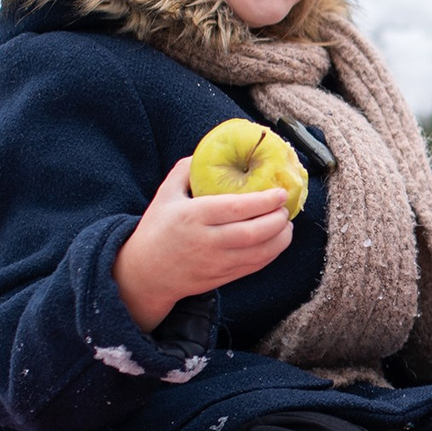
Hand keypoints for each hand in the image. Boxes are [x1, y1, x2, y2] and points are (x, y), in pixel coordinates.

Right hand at [113, 157, 293, 331]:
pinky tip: (276, 241)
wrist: (145, 274)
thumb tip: (211, 152)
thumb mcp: (165, 195)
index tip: (280, 192)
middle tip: (285, 208)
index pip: (236, 208)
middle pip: (253, 233)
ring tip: (286, 224)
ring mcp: (216, 263)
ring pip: (259, 253)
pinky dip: (271, 254)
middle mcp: (207, 241)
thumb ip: (186, 170)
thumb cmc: (157, 229)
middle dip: (278, 220)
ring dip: (280, 239)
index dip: (264, 201)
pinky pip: (254, 266)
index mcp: (193, 216)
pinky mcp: (222, 278)